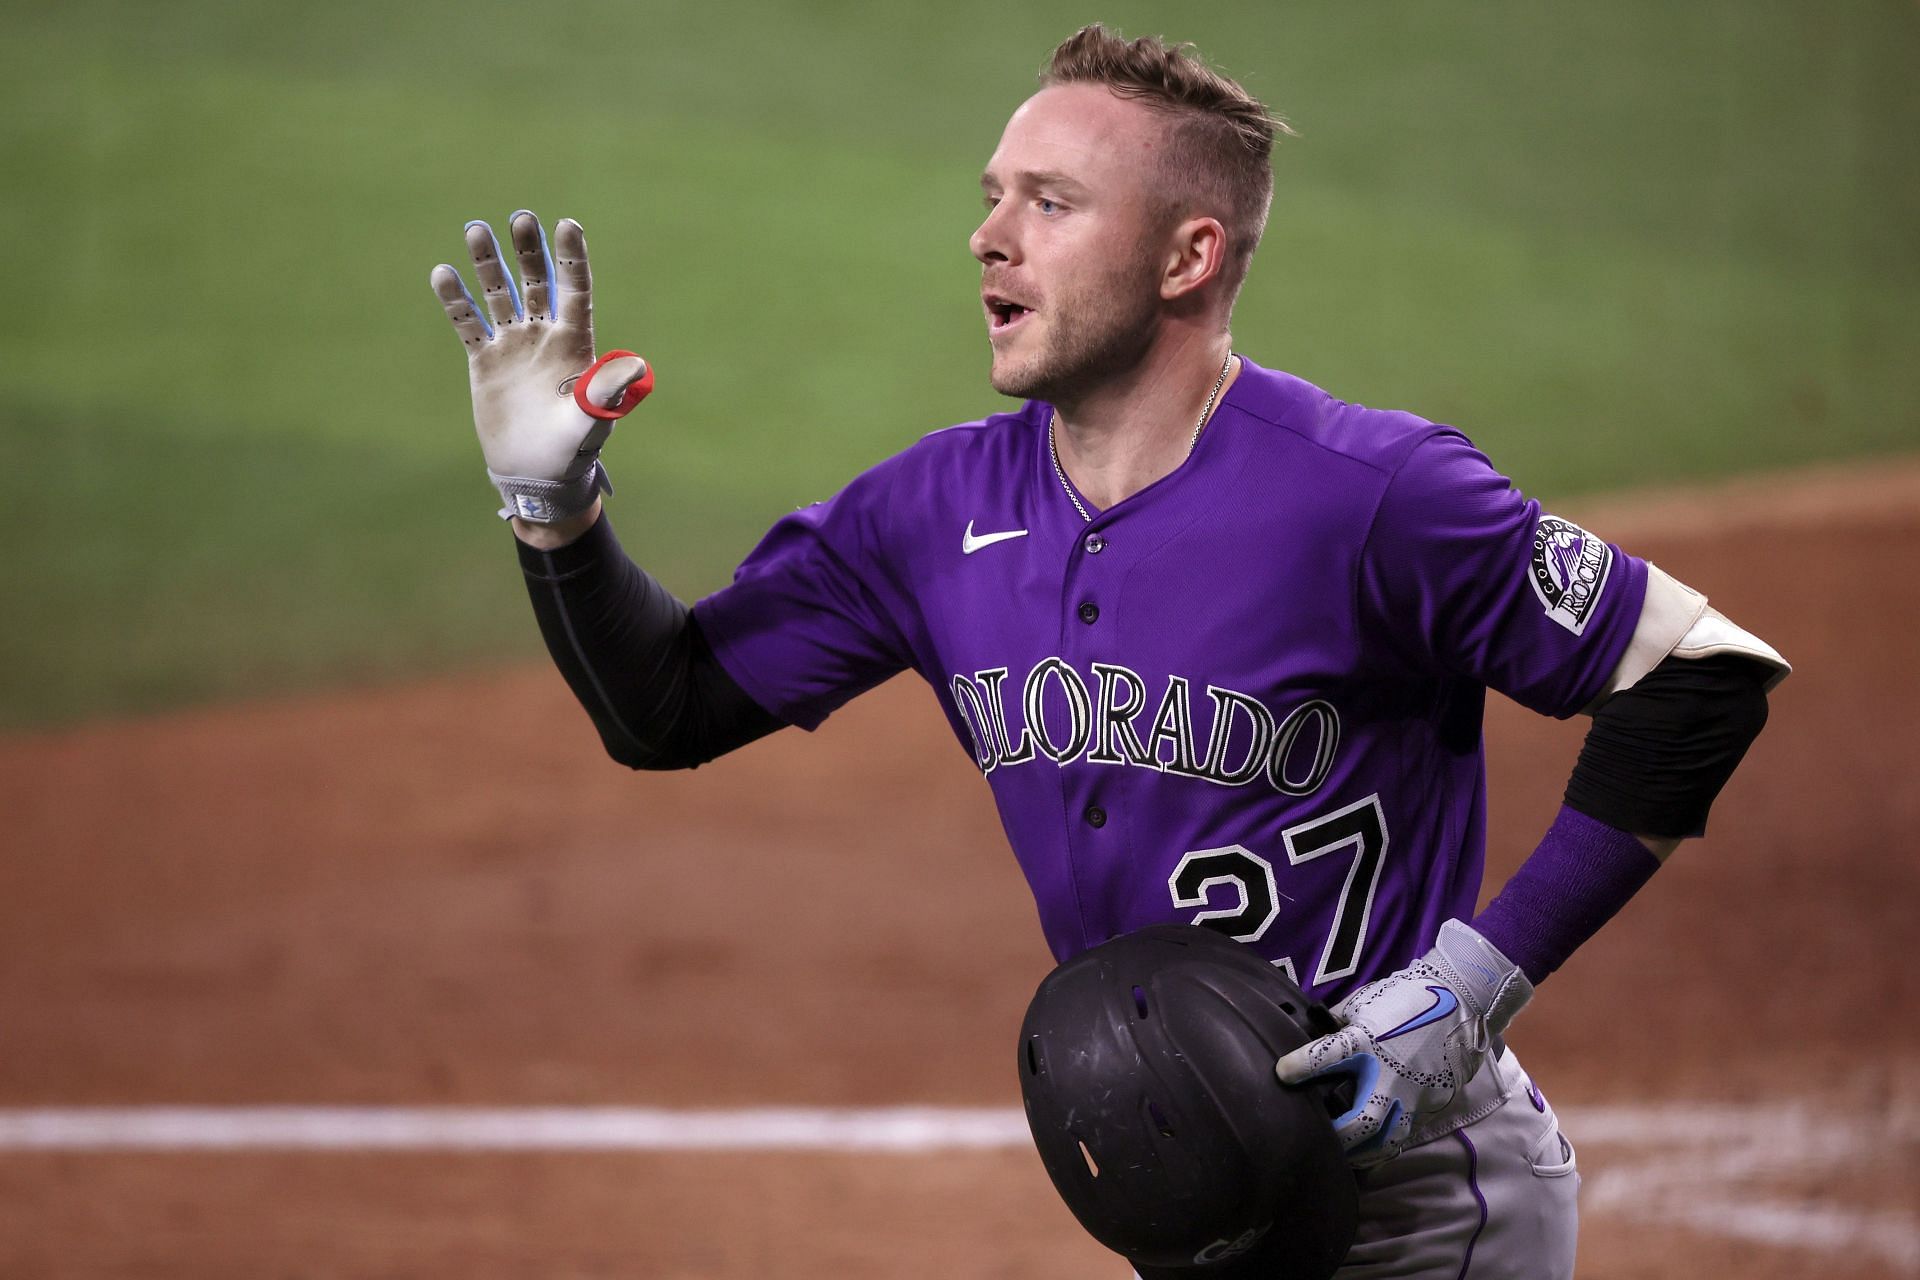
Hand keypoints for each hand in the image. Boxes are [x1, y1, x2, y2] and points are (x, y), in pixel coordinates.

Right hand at [429, 211, 652, 522]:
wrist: (536, 472)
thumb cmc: (572, 449)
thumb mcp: (591, 421)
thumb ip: (605, 392)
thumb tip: (633, 367)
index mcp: (575, 344)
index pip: (575, 291)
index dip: (572, 259)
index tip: (567, 224)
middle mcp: (544, 336)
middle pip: (535, 282)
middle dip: (528, 250)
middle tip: (520, 217)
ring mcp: (513, 345)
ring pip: (499, 294)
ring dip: (487, 263)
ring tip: (476, 229)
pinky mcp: (485, 360)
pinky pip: (468, 323)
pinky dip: (456, 300)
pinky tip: (443, 273)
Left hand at [1275, 920, 1532, 1166]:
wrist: (1461, 1001)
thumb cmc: (1407, 996)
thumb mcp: (1364, 1001)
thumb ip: (1338, 1023)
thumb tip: (1313, 1031)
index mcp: (1368, 1041)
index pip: (1326, 1057)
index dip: (1300, 1066)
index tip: (1281, 1073)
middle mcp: (1389, 1073)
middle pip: (1360, 1120)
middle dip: (1336, 1134)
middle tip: (1315, 1135)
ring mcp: (1412, 1094)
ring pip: (1384, 1139)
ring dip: (1359, 1151)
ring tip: (1340, 1155)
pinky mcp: (1429, 1104)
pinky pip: (1402, 1135)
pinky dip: (1382, 1147)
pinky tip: (1366, 1152)